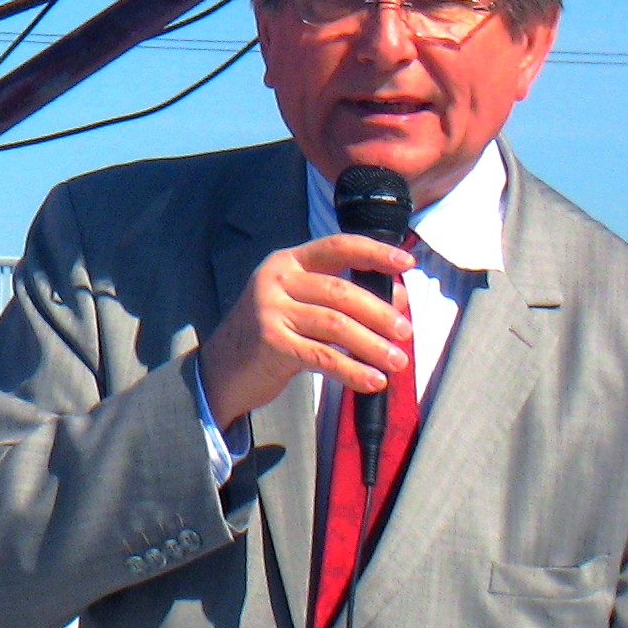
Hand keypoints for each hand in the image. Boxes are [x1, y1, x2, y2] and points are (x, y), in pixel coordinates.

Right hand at [197, 234, 413, 425]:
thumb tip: (399, 298)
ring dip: (373, 345)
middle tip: (405, 332)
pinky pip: (323, 356)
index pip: (336, 247)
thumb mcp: (301, 305)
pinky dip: (353, 370)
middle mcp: (276, 280)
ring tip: (397, 361)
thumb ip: (342, 298)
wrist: (222, 368)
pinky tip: (373, 381)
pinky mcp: (270, 343)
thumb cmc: (271, 333)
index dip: (373, 252)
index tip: (405, 262)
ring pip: (336, 324)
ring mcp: (269, 311)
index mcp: (287, 262)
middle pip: (341, 291)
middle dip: (380, 312)